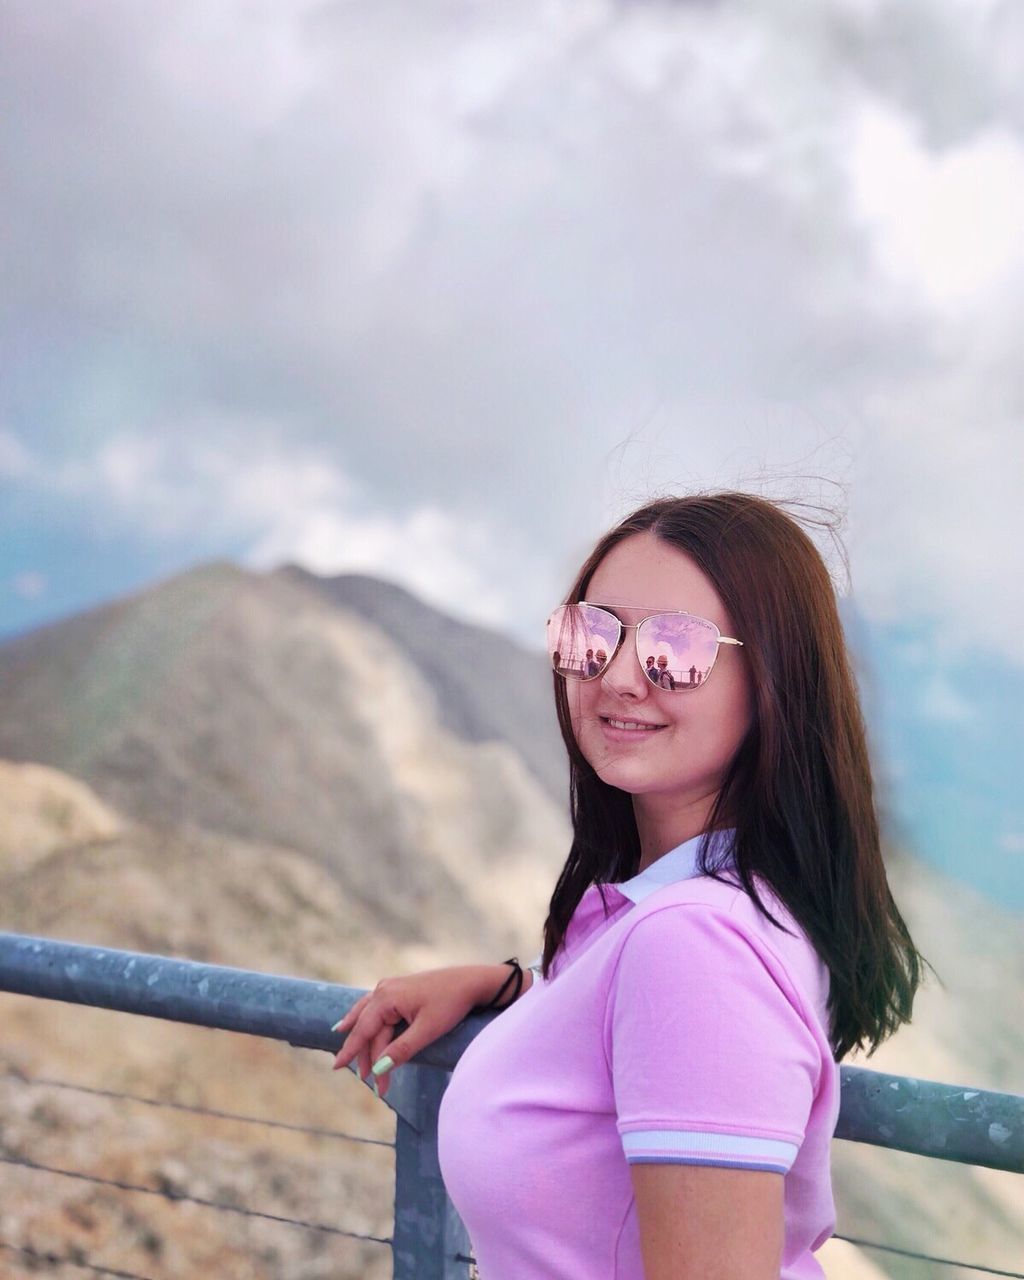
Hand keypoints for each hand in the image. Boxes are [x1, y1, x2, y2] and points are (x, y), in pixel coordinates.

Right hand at [330, 965, 492, 1099]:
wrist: (472, 982)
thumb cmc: (451, 1003)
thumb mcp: (428, 1030)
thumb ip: (402, 1050)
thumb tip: (379, 1069)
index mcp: (387, 997)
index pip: (364, 1031)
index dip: (351, 1052)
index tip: (337, 1068)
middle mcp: (383, 989)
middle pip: (367, 1028)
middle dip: (369, 1057)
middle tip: (374, 1085)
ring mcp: (389, 987)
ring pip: (368, 1018)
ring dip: (366, 1043)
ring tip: (353, 1062)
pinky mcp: (398, 990)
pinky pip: (374, 1009)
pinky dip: (365, 1023)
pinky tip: (350, 1025)